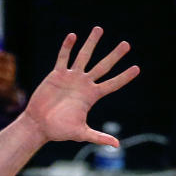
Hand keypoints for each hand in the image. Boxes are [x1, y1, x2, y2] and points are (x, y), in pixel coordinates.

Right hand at [22, 27, 138, 144]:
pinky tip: (73, 36)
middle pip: (103, 66)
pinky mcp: (57, 75)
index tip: (137, 68)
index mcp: (91, 96)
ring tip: (99, 29)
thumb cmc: (59, 131)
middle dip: (115, 55)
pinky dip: (67, 47)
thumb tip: (117, 145)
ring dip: (91, 43)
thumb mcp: (81, 133)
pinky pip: (63, 57)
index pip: (112, 84)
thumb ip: (98, 137)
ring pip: (84, 56)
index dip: (124, 77)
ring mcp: (71, 78)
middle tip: (127, 44)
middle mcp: (84, 84)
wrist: (39, 125)